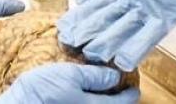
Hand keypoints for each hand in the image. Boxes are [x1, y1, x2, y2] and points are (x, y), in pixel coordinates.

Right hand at [0, 64, 138, 103]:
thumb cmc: (40, 92)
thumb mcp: (69, 75)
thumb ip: (94, 76)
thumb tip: (114, 76)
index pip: (122, 103)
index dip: (130, 93)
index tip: (135, 88)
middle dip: (118, 101)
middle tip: (121, 89)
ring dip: (102, 101)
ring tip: (102, 92)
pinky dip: (89, 103)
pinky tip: (82, 96)